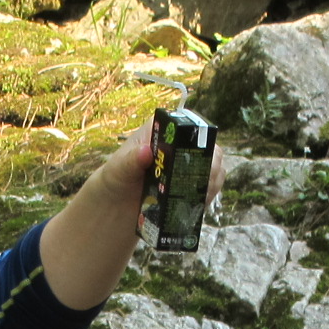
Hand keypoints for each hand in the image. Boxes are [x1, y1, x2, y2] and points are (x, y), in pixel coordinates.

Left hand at [44, 112, 228, 308]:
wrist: (117, 203)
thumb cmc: (115, 178)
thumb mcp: (119, 168)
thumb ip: (131, 160)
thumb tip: (145, 152)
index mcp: (162, 130)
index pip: (187, 125)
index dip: (198, 138)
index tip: (200, 154)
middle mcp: (179, 143)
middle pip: (207, 147)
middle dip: (210, 163)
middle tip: (205, 180)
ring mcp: (188, 163)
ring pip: (213, 166)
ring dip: (212, 180)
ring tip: (204, 193)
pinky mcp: (192, 183)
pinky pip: (210, 185)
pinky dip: (209, 193)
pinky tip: (202, 202)